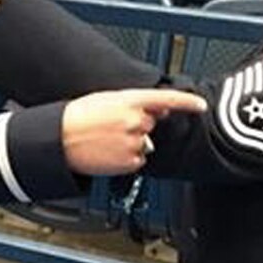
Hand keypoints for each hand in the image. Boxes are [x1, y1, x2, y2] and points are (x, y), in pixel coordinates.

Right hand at [61, 89, 207, 175]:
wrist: (60, 138)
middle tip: (112, 125)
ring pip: (144, 143)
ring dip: (130, 142)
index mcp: (130, 100)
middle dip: (138, 124)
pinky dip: (126, 158)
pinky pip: (137, 160)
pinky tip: (108, 152)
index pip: (167, 99)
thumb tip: (160, 109)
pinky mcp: (130, 162)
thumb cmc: (79, 116)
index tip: (201, 105)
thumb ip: (136, 102)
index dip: (188, 102)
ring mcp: (134, 142)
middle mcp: (135, 121)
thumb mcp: (107, 99)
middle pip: (151, 123)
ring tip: (107, 139)